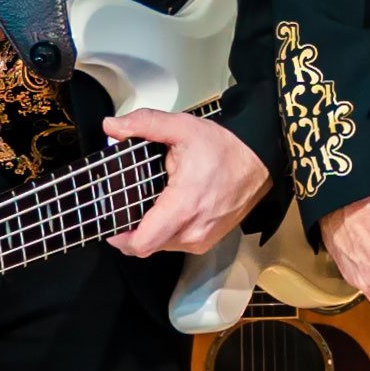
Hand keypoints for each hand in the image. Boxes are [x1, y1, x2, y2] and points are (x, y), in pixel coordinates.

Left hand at [105, 106, 270, 258]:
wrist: (259, 161)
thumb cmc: (224, 148)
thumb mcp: (182, 127)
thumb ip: (144, 124)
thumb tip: (111, 127)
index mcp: (183, 207)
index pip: (141, 243)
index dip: (118, 237)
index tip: (110, 219)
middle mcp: (192, 231)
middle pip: (145, 246)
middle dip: (130, 230)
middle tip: (125, 205)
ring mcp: (201, 240)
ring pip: (160, 245)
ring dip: (149, 230)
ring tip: (149, 202)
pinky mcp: (207, 241)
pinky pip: (176, 243)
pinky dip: (166, 231)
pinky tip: (167, 209)